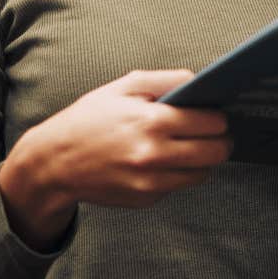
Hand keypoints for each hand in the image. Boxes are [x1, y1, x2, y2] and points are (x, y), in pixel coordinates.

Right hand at [0, 69, 230, 249]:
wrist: (55, 163)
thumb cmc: (89, 120)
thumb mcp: (123, 87)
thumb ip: (165, 79)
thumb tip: (200, 81)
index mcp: (152, 121)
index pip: (211, 122)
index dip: (218, 116)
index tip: (215, 114)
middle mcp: (155, 154)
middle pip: (216, 152)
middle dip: (222, 140)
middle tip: (216, 133)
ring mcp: (151, 181)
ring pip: (203, 173)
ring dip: (204, 160)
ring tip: (191, 146)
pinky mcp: (147, 199)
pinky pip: (179, 186)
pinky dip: (179, 174)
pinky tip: (162, 162)